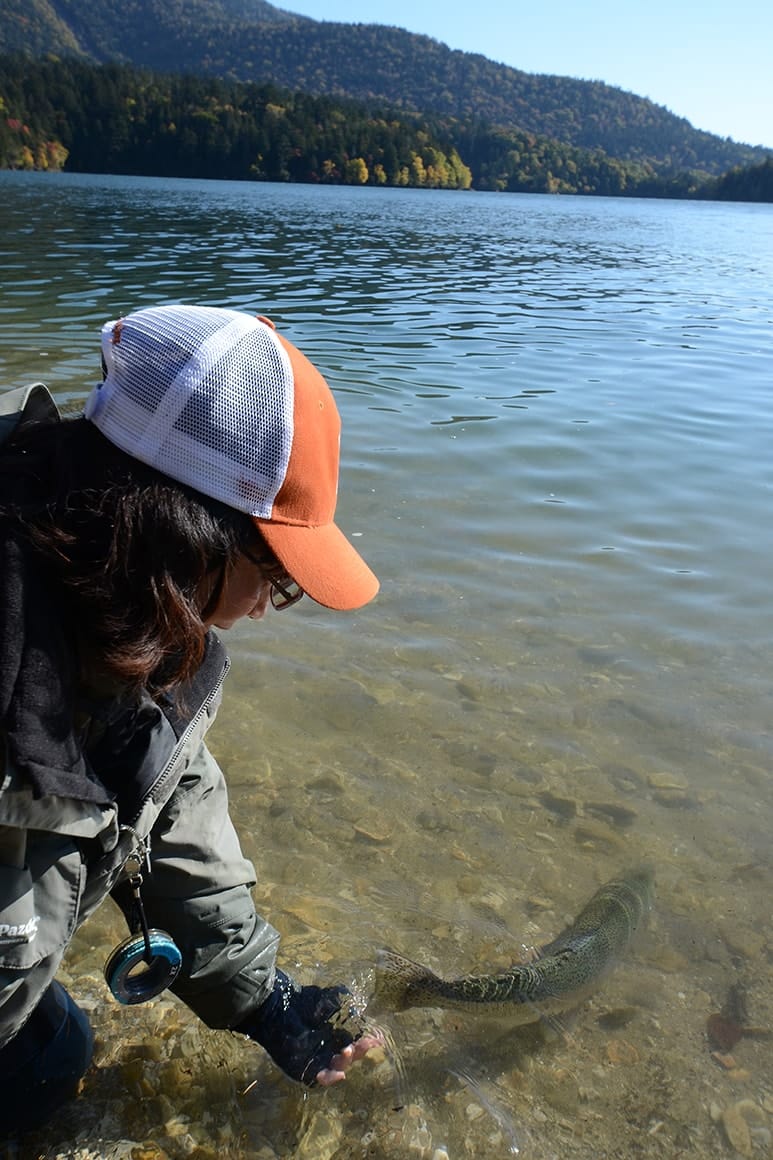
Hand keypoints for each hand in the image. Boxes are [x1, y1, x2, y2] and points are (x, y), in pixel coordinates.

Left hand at [235, 969, 379, 1086]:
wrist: (275, 1005)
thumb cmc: (301, 1000)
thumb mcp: (328, 998)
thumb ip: (344, 1001)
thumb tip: (359, 1008)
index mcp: (336, 1034)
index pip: (356, 1042)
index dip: (367, 1042)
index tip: (377, 1038)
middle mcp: (328, 1048)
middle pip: (349, 1057)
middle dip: (358, 1051)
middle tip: (363, 1044)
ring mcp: (315, 1060)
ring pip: (336, 1069)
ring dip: (345, 1063)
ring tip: (346, 1051)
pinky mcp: (302, 1069)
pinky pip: (317, 1079)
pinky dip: (328, 1079)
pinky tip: (336, 1074)